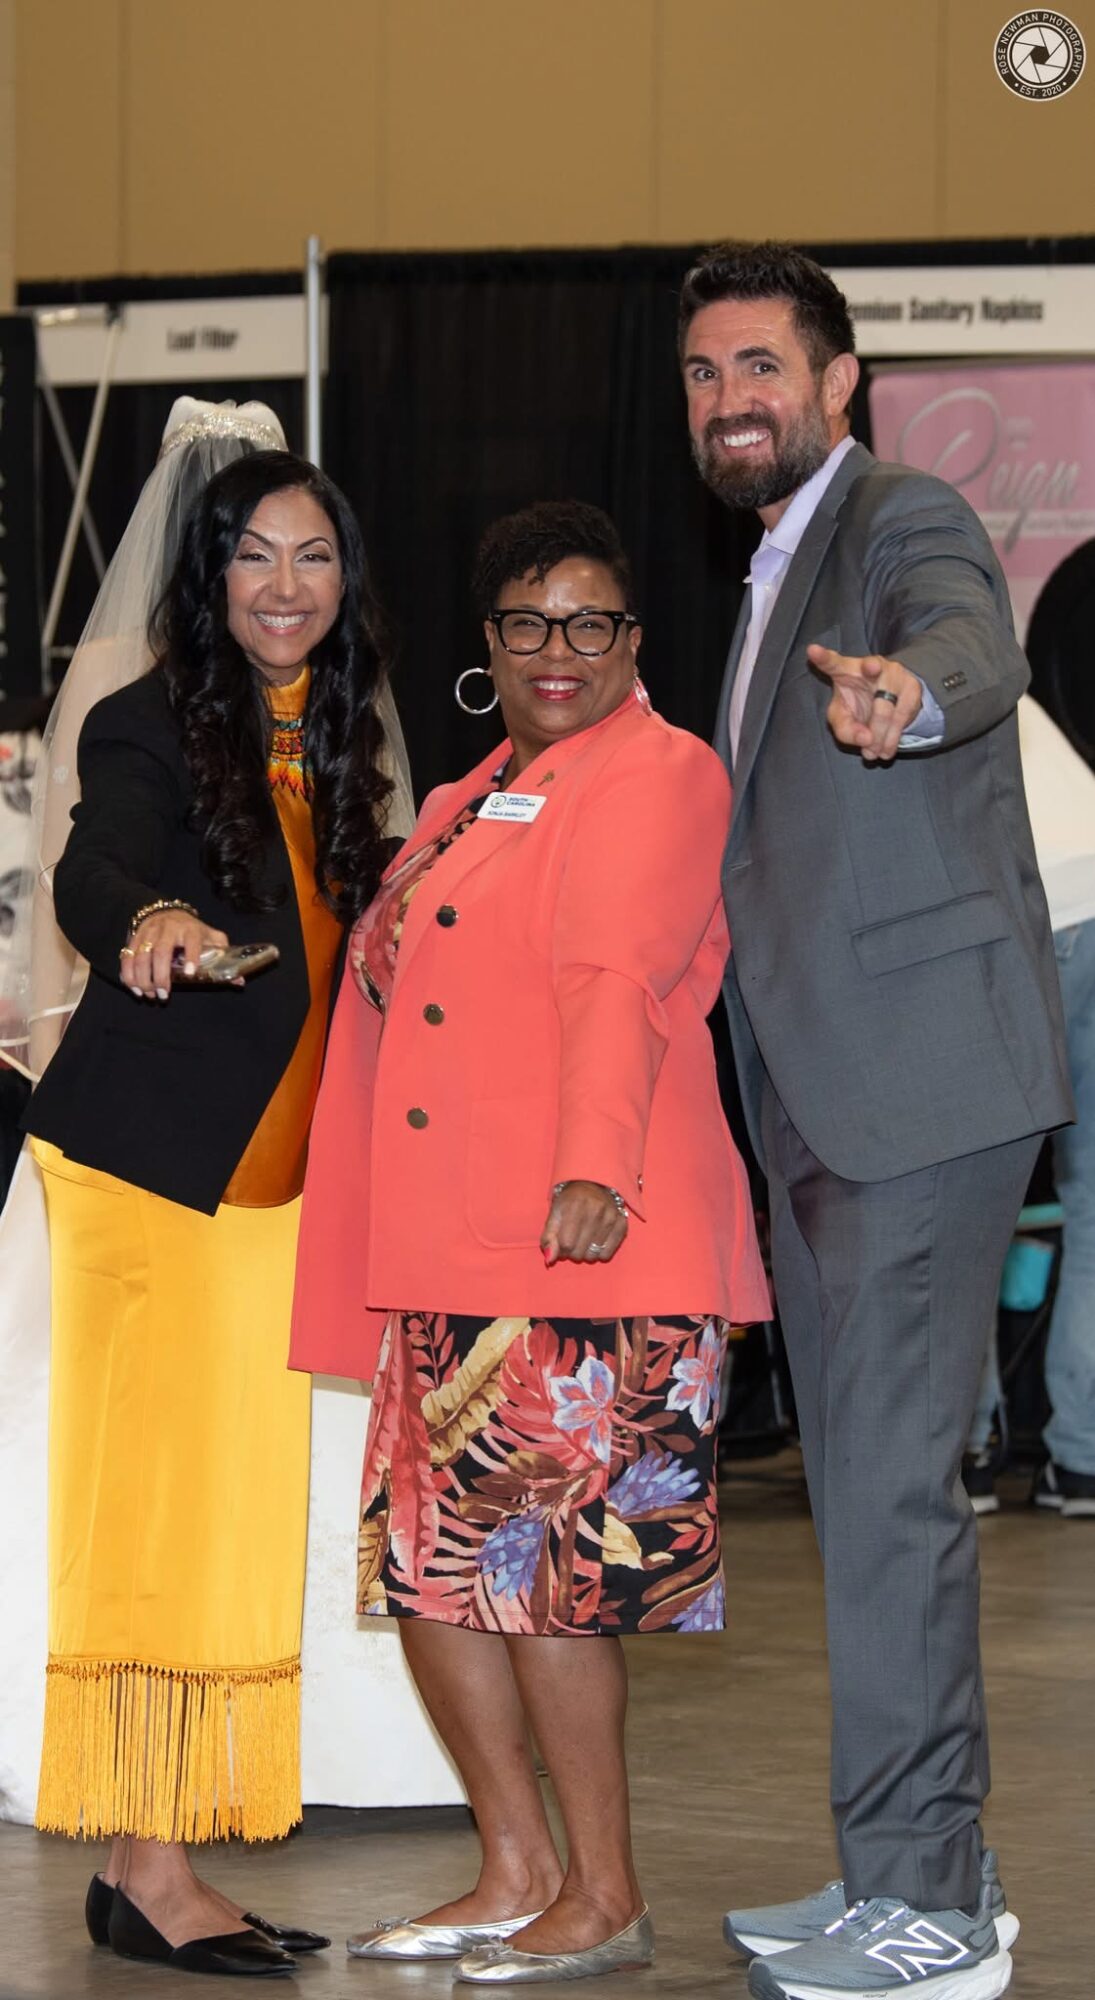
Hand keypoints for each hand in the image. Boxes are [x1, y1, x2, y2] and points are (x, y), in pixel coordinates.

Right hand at [120, 912, 229, 1000]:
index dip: (191, 956)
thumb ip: (222, 957)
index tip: (190, 974)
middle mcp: (168, 929)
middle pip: (161, 951)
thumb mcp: (210, 938)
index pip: (192, 941)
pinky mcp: (135, 937)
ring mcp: (150, 932)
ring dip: (142, 977)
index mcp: (190, 929)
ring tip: (148, 994)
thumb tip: (239, 981)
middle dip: (160, 975)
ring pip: (140, 955)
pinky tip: (133, 987)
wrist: (168, 913)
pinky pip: (127, 956)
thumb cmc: (192, 931)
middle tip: (163, 994)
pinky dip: (127, 973)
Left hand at [541, 1180, 628, 1266]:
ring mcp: (611, 1217)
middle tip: (573, 1239)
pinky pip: (607, 1254)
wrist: (593, 1183)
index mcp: (575, 1206)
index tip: (561, 1242)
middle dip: (572, 1251)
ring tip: (584, 1240)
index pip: (566, 1244)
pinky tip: (596, 1242)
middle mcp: (595, 1210)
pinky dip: (599, 1253)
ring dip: (585, 1253)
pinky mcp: (622, 1224)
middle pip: (579, 1252)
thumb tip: (550, 1259)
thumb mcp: (554, 1214)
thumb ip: (548, 1237)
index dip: (560, 1248)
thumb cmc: (570, 1201)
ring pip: (593, 1255)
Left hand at [807, 645, 921, 762]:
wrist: (892, 700)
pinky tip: (885, 750)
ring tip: (871, 753)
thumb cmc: (858, 705)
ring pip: (885, 708)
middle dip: (869, 707)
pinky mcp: (911, 686)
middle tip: (866, 743)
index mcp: (845, 669)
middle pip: (869, 684)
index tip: (812, 651)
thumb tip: (866, 739)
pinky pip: (902, 716)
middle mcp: (870, 664)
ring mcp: (893, 673)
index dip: (823, 657)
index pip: (832, 662)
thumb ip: (845, 730)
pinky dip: (892, 738)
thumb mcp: (843, 719)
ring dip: (879, 736)